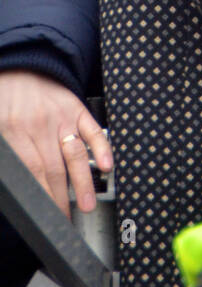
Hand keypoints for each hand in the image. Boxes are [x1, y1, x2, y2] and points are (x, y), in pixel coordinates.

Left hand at [0, 71, 112, 218]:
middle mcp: (39, 125)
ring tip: (89, 205)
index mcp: (13, 131)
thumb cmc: (5, 100)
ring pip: (74, 154)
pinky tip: (107, 165)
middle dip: (62, 199)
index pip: (32, 174)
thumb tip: (14, 183)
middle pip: (53, 170)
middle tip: (68, 221)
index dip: (42, 198)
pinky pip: (92, 130)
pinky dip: (102, 148)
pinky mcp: (77, 108)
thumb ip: (6, 156)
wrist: (20, 66)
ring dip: (83, 182)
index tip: (48, 217)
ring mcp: (61, 116)